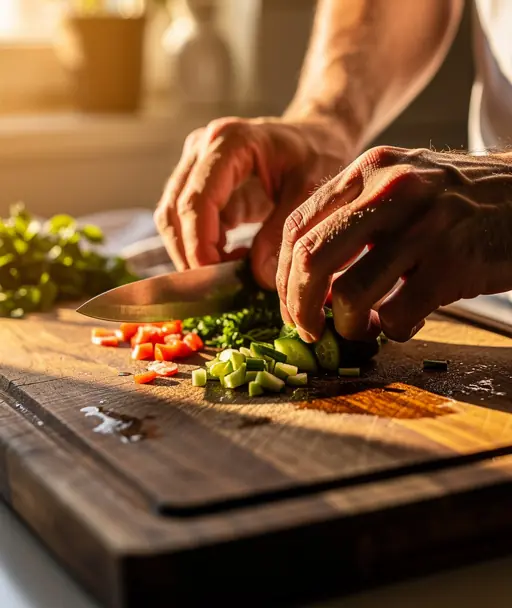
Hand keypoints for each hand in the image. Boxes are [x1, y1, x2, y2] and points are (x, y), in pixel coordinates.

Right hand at [154, 116, 353, 288]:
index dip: (200, 246)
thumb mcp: (311, 191)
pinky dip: (202, 249)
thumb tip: (258, 277)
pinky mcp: (200, 187)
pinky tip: (233, 260)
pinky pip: (186, 225)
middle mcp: (203, 149)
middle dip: (192, 256)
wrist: (318, 137)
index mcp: (230, 143)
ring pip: (172, 221)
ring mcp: (196, 167)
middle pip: (175, 213)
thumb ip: (284, 232)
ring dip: (192, 254)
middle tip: (221, 288)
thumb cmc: (319, 154)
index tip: (217, 279)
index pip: (197, 202)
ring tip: (230, 273)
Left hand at [277, 145, 511, 341]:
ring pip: (349, 294)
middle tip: (307, 329)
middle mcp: (390, 191)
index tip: (290, 304)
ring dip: (346, 325)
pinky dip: (392, 331)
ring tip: (361, 327)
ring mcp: (423, 226)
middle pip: (310, 259)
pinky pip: (397, 316)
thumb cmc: (457, 199)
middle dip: (298, 306)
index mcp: (367, 170)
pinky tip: (404, 322)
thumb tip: (306, 277)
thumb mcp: (399, 183)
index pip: (296, 227)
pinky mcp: (453, 263)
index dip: (282, 275)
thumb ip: (353, 217)